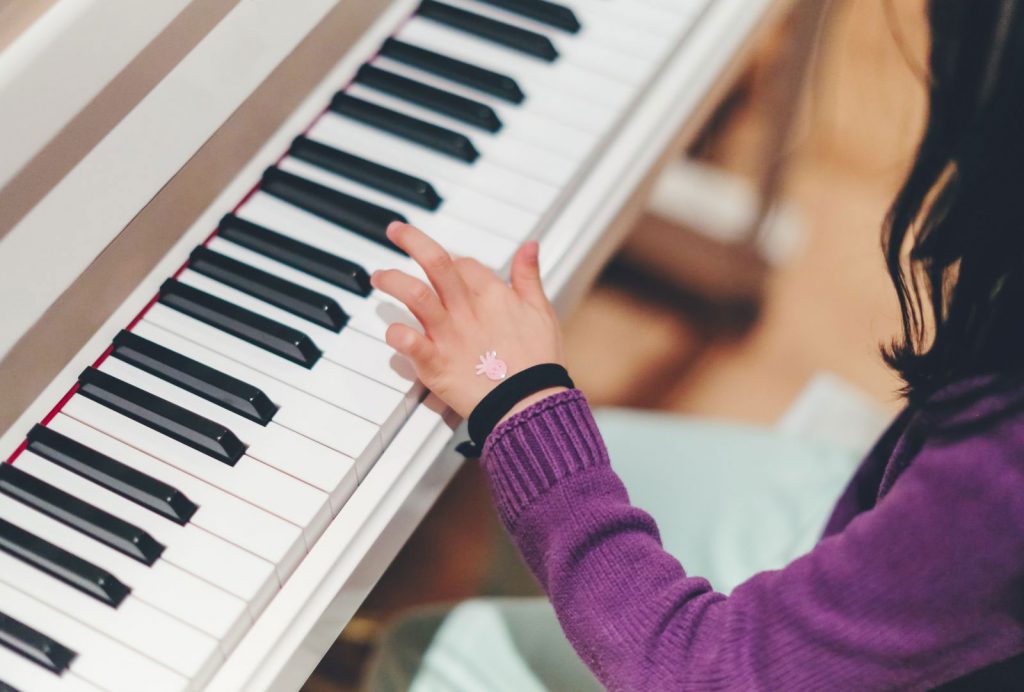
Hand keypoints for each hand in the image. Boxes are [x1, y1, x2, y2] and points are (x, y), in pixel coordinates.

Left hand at [371, 222, 565, 418]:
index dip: (452, 261)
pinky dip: (398, 335)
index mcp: (492, 294)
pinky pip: (412, 345)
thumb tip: (530, 246)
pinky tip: (391, 330)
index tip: (444, 268)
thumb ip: (529, 277)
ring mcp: (449, 335)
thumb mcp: (542, 311)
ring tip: (379, 276)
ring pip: (416, 295)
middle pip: (436, 262)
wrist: (532, 404)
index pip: (463, 264)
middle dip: (411, 240)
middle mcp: (467, 309)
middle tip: (395, 231)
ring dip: (394, 280)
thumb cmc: (539, 362)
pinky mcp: (437, 364)